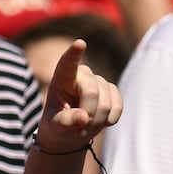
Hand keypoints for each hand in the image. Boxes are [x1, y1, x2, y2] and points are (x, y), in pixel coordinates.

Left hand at [33, 40, 123, 155]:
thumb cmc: (57, 124)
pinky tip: (99, 122)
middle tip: (78, 128)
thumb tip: (84, 118)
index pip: (67, 64)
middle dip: (87, 115)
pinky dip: (109, 120)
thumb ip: (65, 121)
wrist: (71, 130)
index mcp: (62, 79)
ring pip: (106, 103)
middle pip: (92, 93)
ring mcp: (100, 81)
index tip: (79, 43)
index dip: (74, 54)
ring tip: (85, 126)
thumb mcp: (54, 126)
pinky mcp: (113, 90)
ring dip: (97, 121)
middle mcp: (83, 74)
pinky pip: (117, 107)